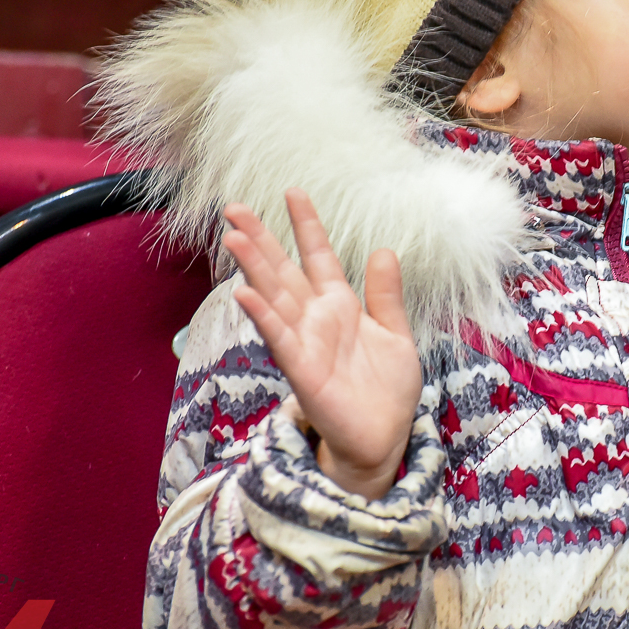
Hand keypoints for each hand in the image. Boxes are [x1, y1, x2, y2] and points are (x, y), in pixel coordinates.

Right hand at [223, 188, 421, 498]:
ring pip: (273, 299)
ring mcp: (305, 344)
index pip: (318, 257)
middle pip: (283, 272)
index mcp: (340, 307)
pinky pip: (279, 340)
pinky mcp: (303, 372)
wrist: (385, 436)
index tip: (293, 192)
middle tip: (234, 207)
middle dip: (260, 239)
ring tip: (233, 238)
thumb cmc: (387, 389)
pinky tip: (245, 295)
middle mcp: (316, 320)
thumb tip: (384, 250)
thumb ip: (385, 295)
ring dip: (253, 270)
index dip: (307, 226)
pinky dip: (263, 317)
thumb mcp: (395, 333)